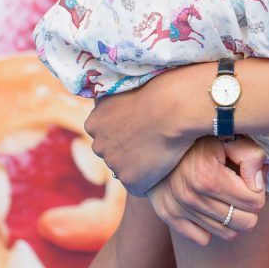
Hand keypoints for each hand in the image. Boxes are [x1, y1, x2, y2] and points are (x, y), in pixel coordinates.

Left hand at [85, 71, 193, 194]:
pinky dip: (153, 175)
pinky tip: (168, 158)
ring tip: (164, 144)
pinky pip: (142, 183)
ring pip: (128, 168)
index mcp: (93, 122)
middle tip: (153, 134)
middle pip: (114, 151)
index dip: (125, 128)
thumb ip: (112, 99)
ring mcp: (114, 166)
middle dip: (129, 146)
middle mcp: (99, 146)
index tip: (141, 121)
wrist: (174, 106)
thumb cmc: (156, 88)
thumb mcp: (124, 86)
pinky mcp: (131, 182)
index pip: (105, 132)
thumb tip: (104, 93)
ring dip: (142, 161)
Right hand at [148, 136, 266, 245]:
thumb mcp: (230, 136)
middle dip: (249, 206)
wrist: (162, 137)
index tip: (249, 177)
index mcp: (209, 176)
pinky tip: (211, 205)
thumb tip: (258, 184)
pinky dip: (211, 226)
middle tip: (242, 189)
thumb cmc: (202, 137)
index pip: (254, 201)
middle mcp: (192, 197)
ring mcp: (179, 209)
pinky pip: (202, 238)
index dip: (258, 189)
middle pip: (244, 222)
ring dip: (233, 217)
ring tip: (228, 196)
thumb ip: (251, 156)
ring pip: (226, 233)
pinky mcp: (169, 216)